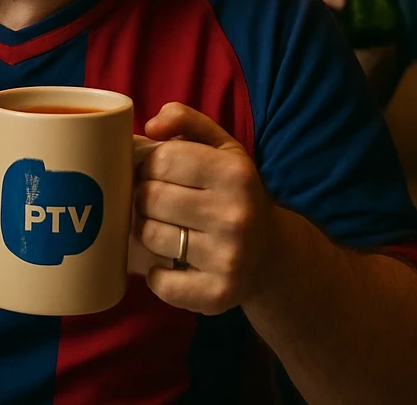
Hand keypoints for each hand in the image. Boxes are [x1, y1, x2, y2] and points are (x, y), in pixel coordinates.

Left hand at [134, 102, 276, 314]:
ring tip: (165, 228)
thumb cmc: (234, 193)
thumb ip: (187, 121)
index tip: (156, 173)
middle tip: (157, 202)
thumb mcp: (222, 149)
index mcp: (235, 173)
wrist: (272, 254)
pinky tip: (169, 265)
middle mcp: (235, 215)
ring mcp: (228, 257)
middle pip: (150, 197)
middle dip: (145, 198)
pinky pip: (161, 284)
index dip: (149, 165)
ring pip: (150, 236)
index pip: (161, 159)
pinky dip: (156, 276)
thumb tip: (152, 124)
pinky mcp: (218, 294)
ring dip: (148, 232)